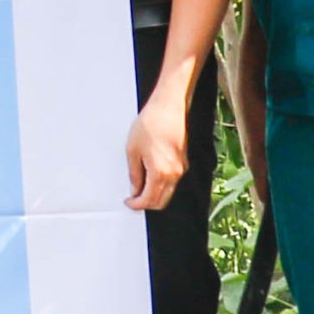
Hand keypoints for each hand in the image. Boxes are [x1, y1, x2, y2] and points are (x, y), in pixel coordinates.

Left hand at [123, 90, 186, 212]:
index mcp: (160, 173)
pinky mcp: (184, 162)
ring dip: (155, 195)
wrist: (168, 108)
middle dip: (147, 204)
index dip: (137, 205)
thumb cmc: (150, 124)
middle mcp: (174, 174)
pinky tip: (151, 177)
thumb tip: (135, 189)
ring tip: (140, 188)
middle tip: (134, 199)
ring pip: (168, 193)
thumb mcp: (132, 150)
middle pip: (161, 201)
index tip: (129, 202)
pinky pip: (173, 182)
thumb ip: (134, 174)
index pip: (149, 200)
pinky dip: (162, 185)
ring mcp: (181, 168)